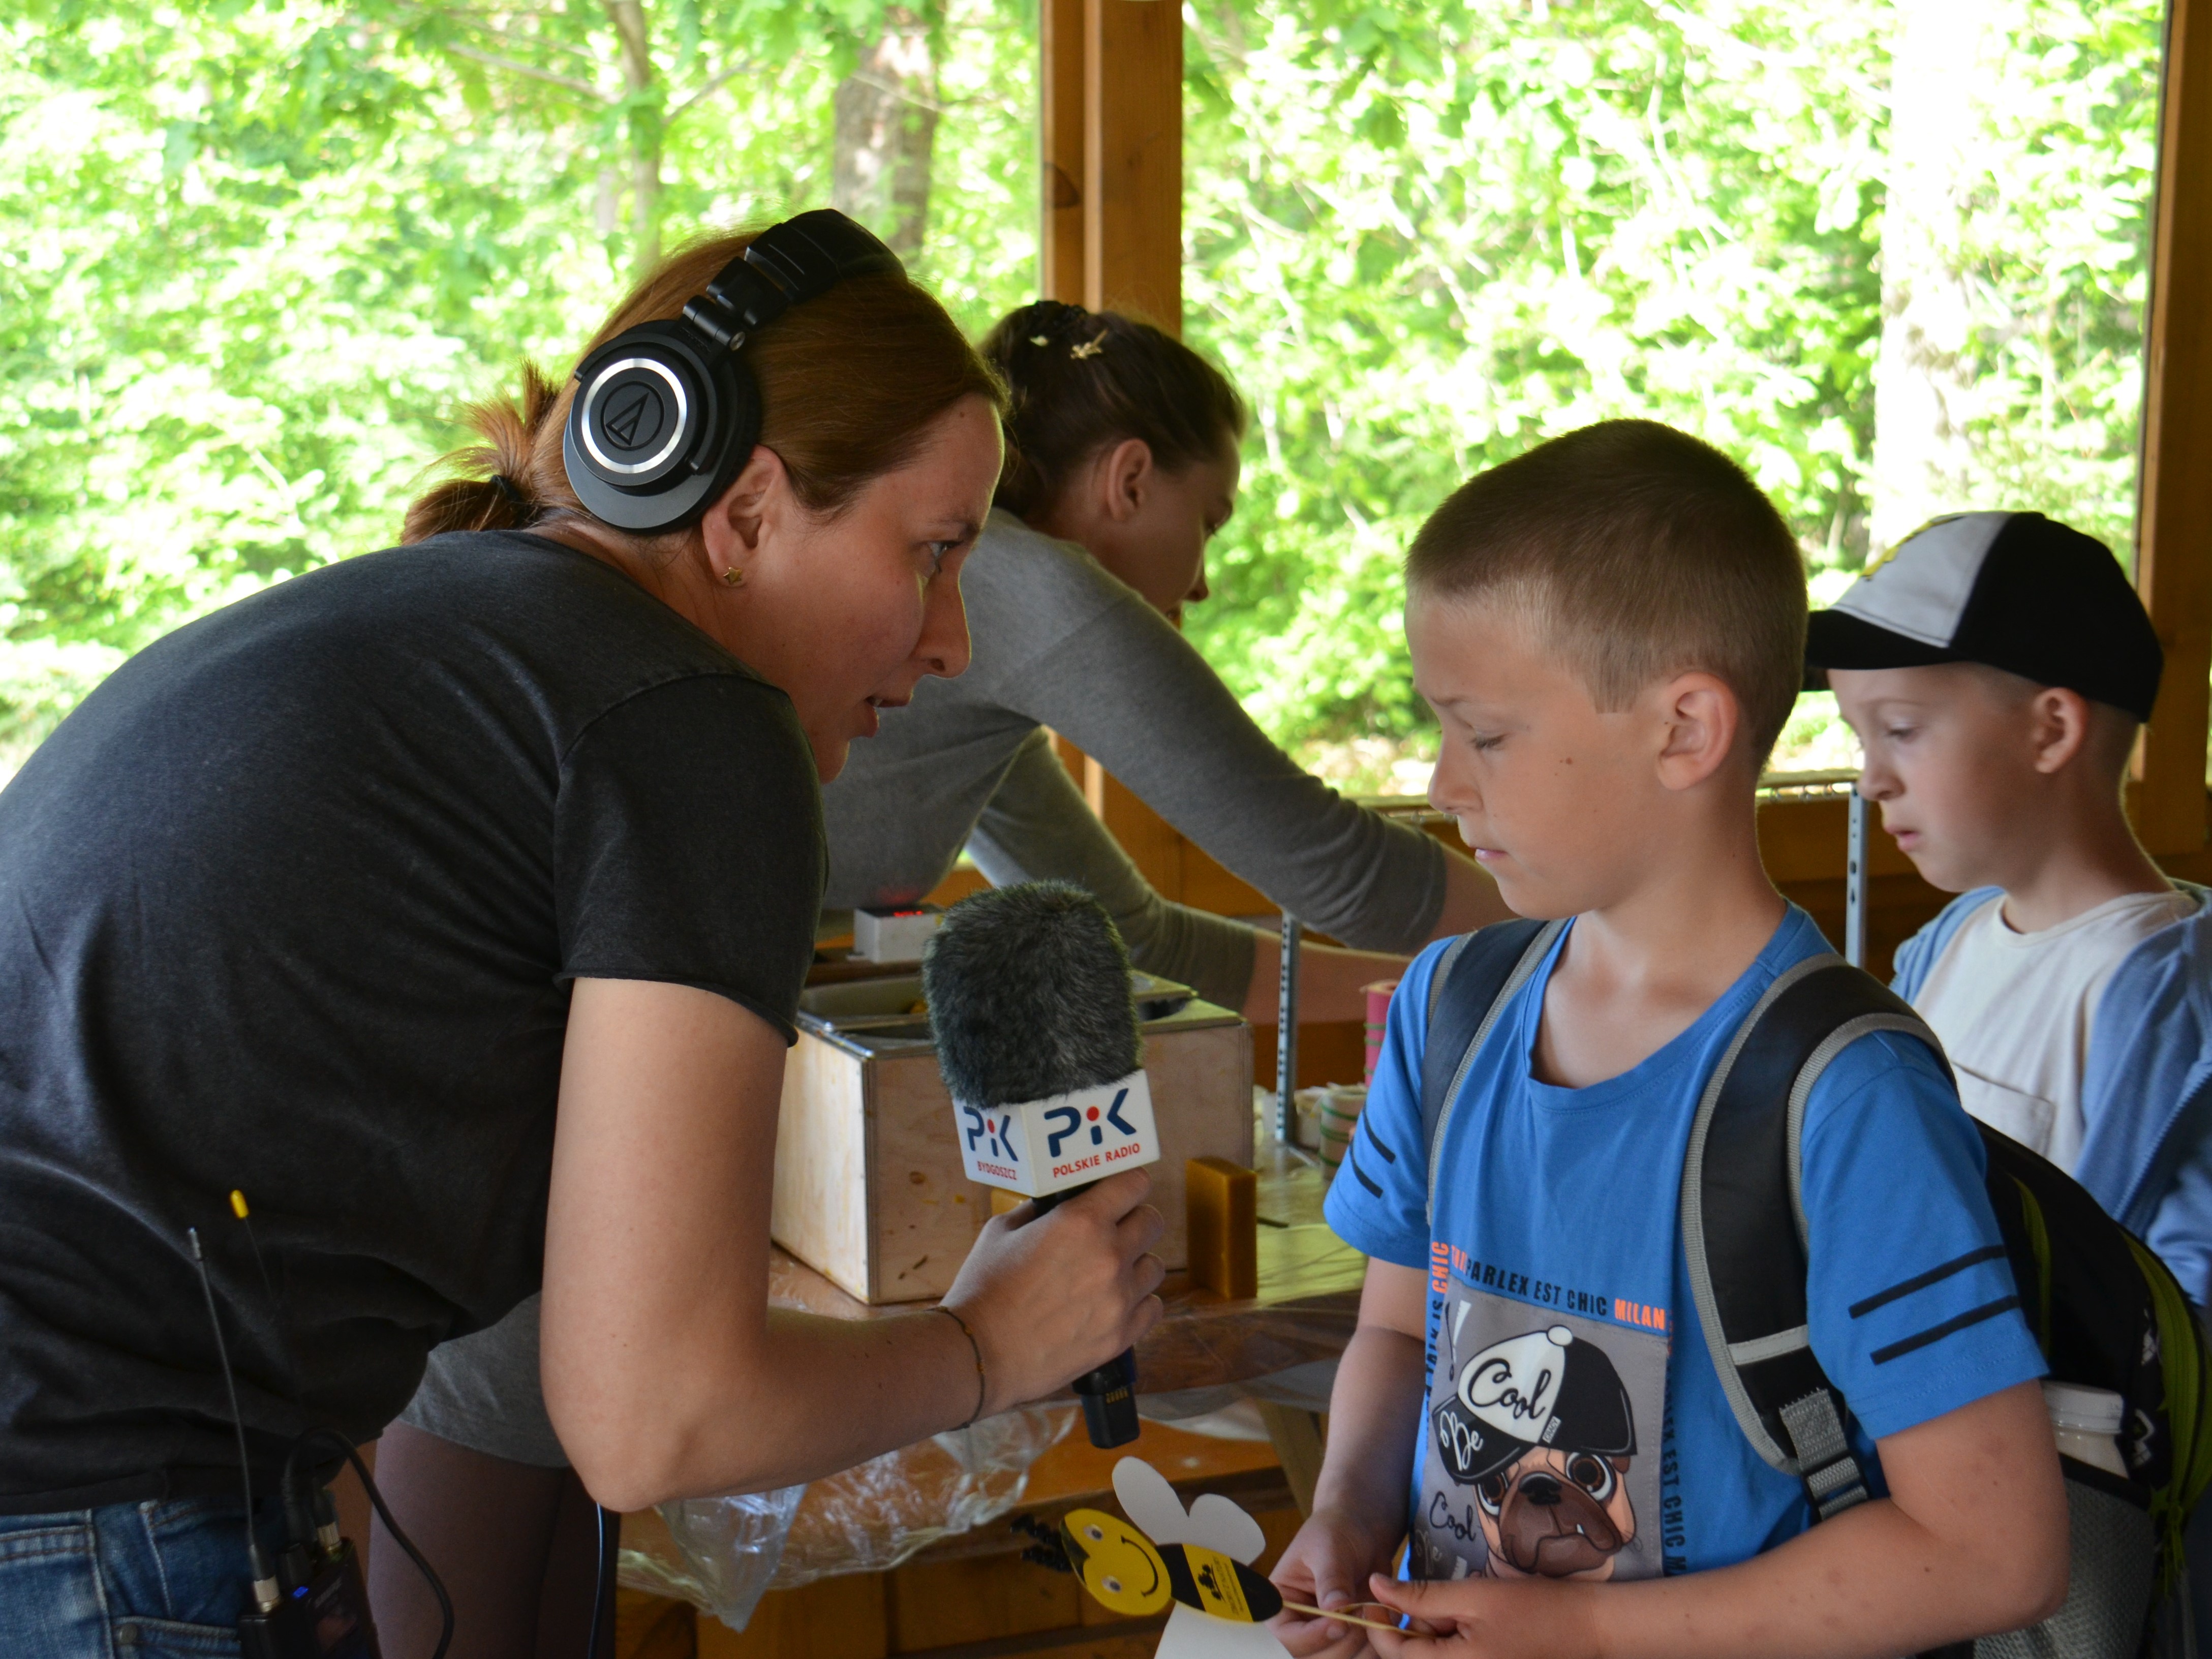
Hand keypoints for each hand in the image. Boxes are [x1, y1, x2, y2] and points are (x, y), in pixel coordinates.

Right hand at [940, 1169, 1164, 1413]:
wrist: (981, 1353)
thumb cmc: (984, 1289)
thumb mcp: (1001, 1231)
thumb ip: (1036, 1211)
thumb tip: (1054, 1204)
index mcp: (1081, 1221)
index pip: (1134, 1184)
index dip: (1128, 1185)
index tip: (1121, 1191)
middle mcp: (1109, 1254)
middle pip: (1152, 1221)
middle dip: (1134, 1221)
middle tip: (1114, 1231)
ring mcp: (1119, 1297)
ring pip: (1154, 1266)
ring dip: (1136, 1264)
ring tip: (1110, 1273)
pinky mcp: (1121, 1334)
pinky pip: (1153, 1307)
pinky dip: (1139, 1302)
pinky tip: (1116, 1303)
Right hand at [1270, 1506, 1399, 1657]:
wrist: (1363, 1532)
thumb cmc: (1336, 1531)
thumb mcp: (1330, 1549)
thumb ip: (1332, 1580)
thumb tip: (1336, 1612)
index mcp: (1281, 1603)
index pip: (1286, 1637)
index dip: (1313, 1636)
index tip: (1341, 1621)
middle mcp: (1299, 1626)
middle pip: (1314, 1657)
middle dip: (1344, 1640)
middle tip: (1364, 1610)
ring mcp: (1326, 1636)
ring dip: (1364, 1643)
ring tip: (1375, 1608)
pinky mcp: (1350, 1640)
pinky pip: (1361, 1656)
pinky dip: (1377, 1645)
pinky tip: (1384, 1618)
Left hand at [1363, 1572, 1595, 1658]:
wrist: (1587, 1629)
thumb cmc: (1534, 1609)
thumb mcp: (1473, 1596)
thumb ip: (1420, 1595)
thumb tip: (1375, 1585)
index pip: (1392, 1652)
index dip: (1376, 1622)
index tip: (1377, 1593)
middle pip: (1411, 1656)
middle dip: (1417, 1625)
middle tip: (1448, 1601)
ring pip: (1431, 1656)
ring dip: (1437, 1632)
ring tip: (1470, 1611)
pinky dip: (1453, 1641)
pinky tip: (1477, 1626)